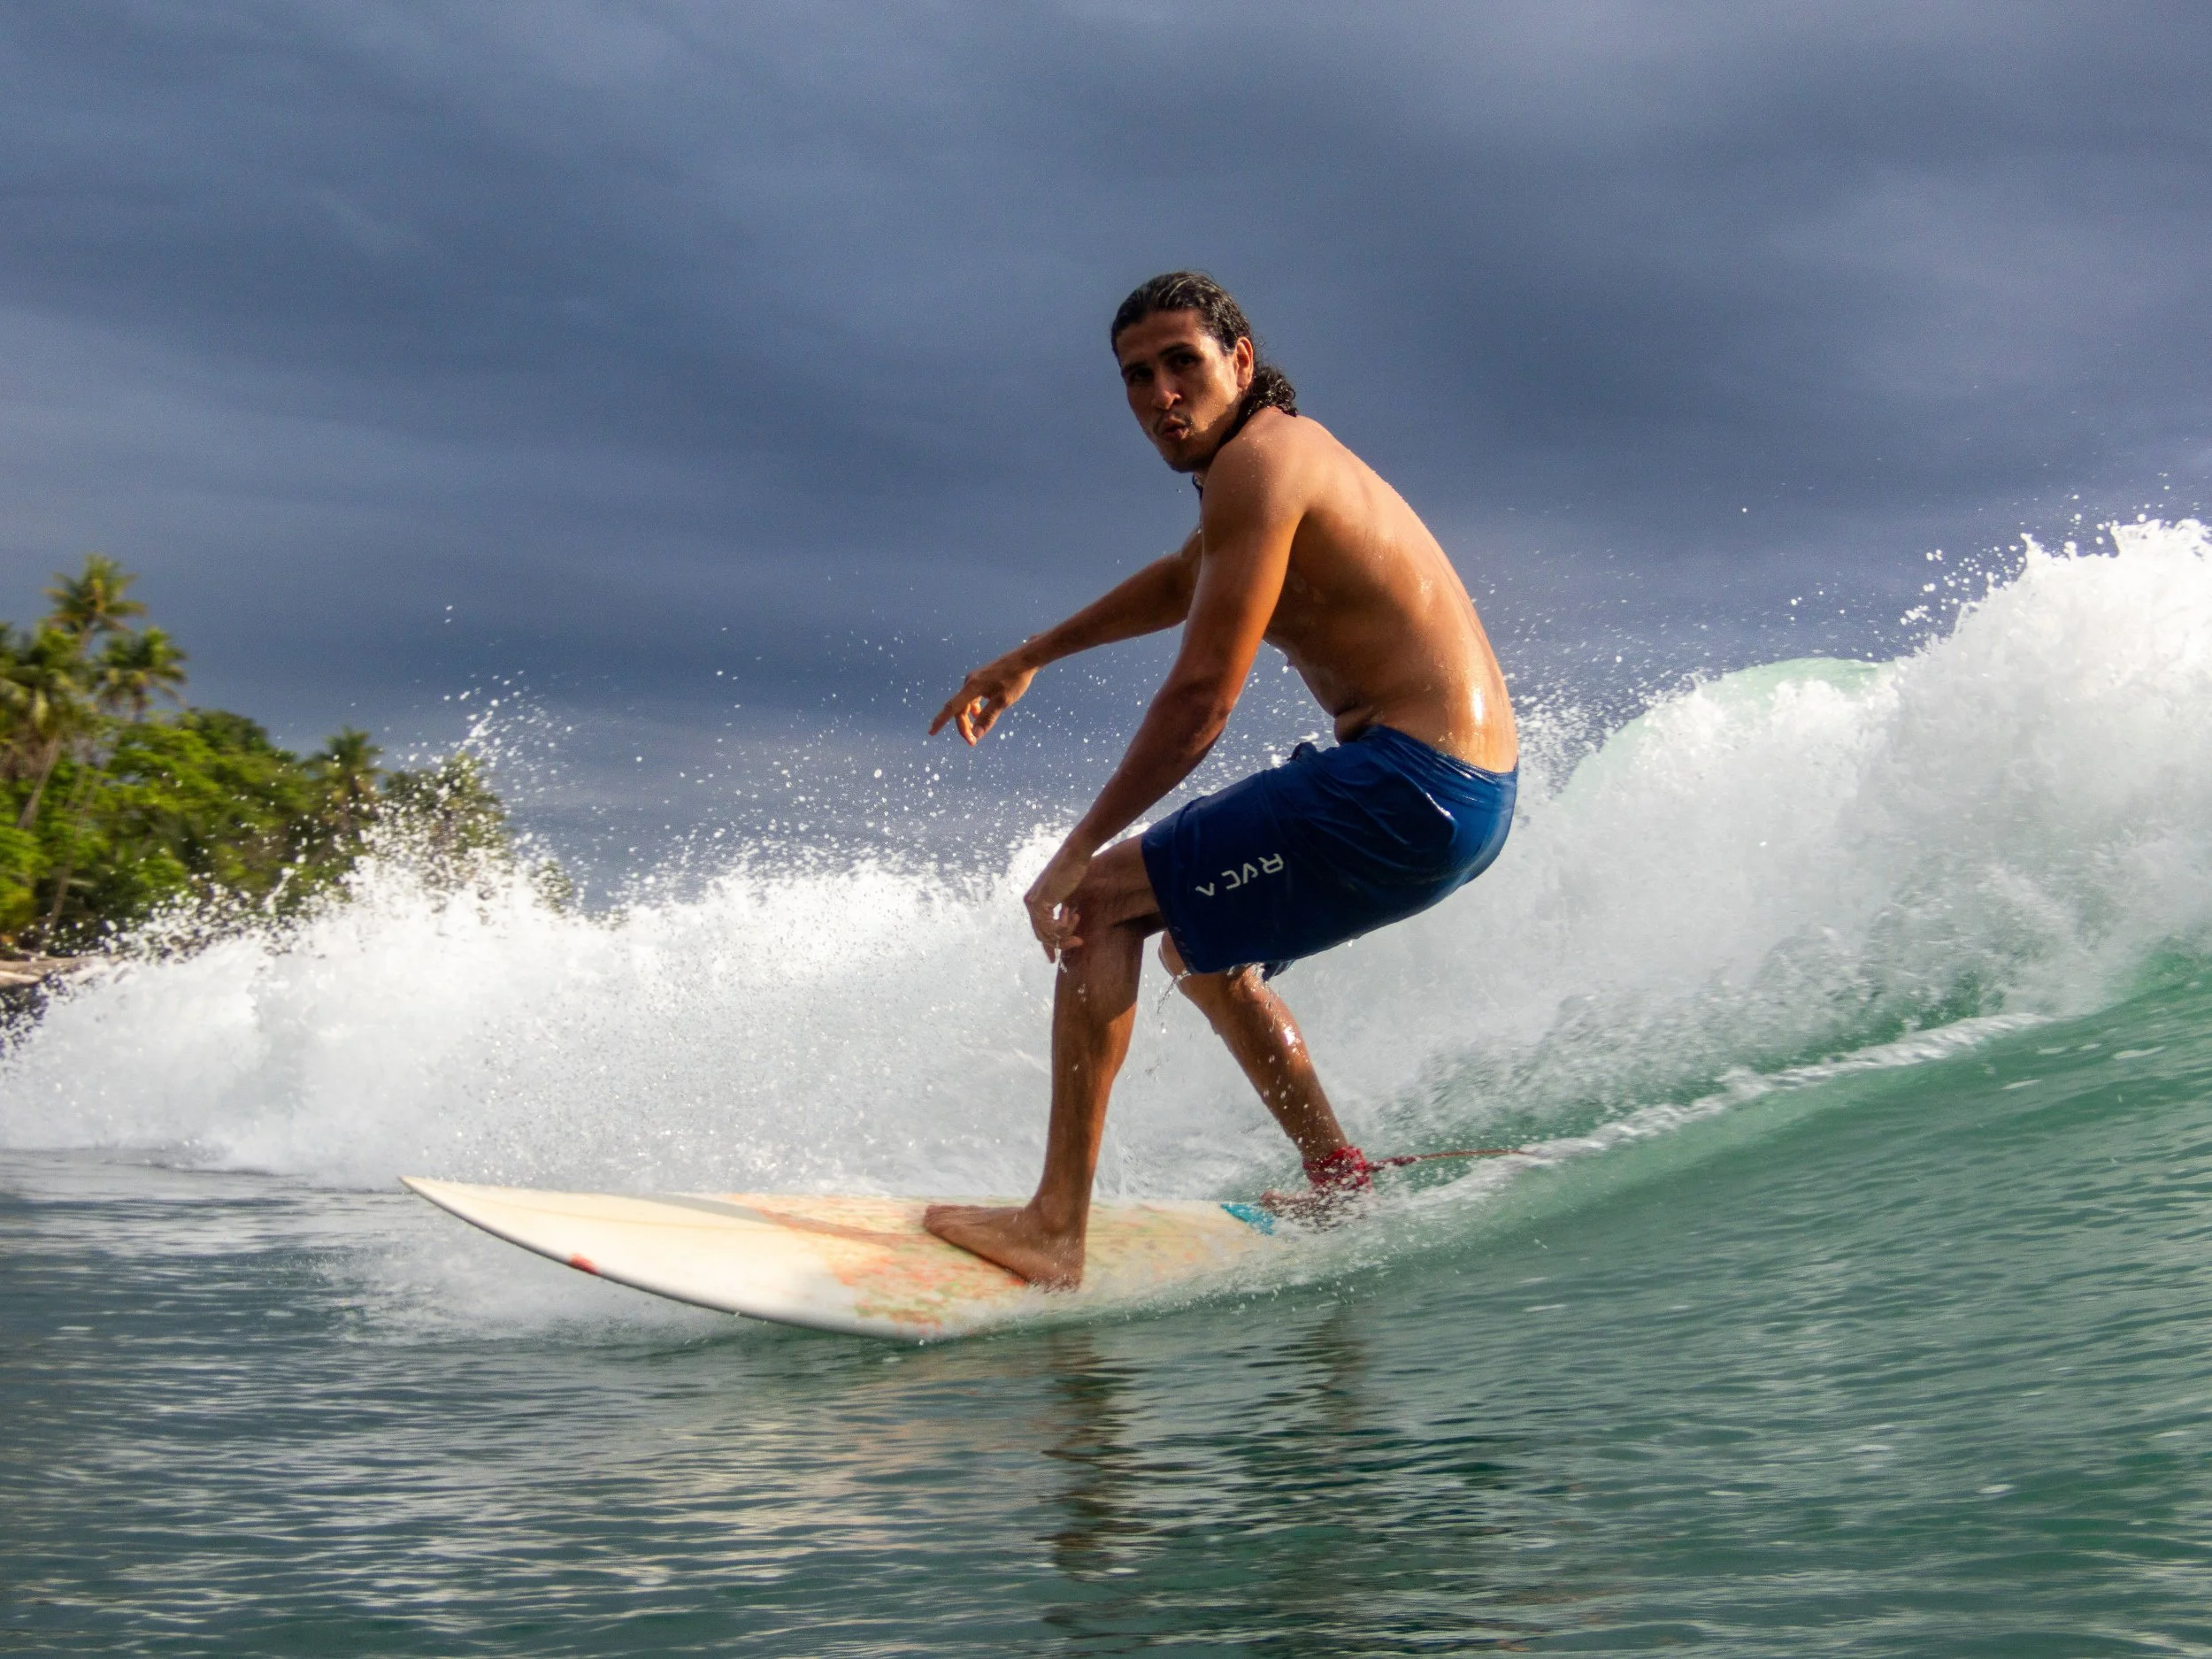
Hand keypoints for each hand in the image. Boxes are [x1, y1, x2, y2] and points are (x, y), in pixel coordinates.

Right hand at [929, 655, 1036, 744]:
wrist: (1024, 659)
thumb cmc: (1015, 680)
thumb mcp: (1002, 702)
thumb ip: (987, 718)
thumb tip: (975, 735)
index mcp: (972, 687)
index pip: (952, 708)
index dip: (940, 721)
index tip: (931, 733)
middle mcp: (969, 682)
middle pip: (959, 708)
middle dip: (964, 726)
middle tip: (973, 742)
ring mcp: (974, 679)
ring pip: (965, 703)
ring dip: (968, 718)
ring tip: (977, 730)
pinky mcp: (980, 678)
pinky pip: (971, 697)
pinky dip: (973, 708)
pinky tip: (980, 714)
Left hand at [1023, 841, 1091, 959]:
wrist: (1075, 856)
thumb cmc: (1074, 872)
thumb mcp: (1066, 896)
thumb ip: (1061, 912)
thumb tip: (1064, 928)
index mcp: (1033, 902)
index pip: (1038, 930)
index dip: (1047, 945)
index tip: (1052, 959)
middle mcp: (1029, 903)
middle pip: (1042, 935)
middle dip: (1061, 942)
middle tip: (1079, 942)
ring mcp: (1033, 903)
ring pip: (1047, 934)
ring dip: (1066, 932)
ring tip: (1077, 918)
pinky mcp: (1040, 903)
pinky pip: (1051, 927)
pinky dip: (1064, 926)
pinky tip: (1072, 913)